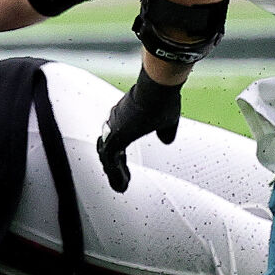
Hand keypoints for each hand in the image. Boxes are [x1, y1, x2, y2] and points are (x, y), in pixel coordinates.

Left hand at [96, 68, 181, 193]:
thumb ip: (165, 131)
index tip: (123, 163)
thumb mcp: (167, 118)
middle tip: (121, 178)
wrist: (158, 88)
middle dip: (114, 164)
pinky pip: (110, 162)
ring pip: (107, 156)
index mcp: (124, 115)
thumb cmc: (163, 97)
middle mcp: (114, 121)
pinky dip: (115, 175)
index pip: (115, 137)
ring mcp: (113, 128)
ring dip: (114, 172)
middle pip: (107, 147)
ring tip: (122, 187)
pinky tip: (122, 186)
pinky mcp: (116, 137)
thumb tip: (166, 140)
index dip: (118, 152)